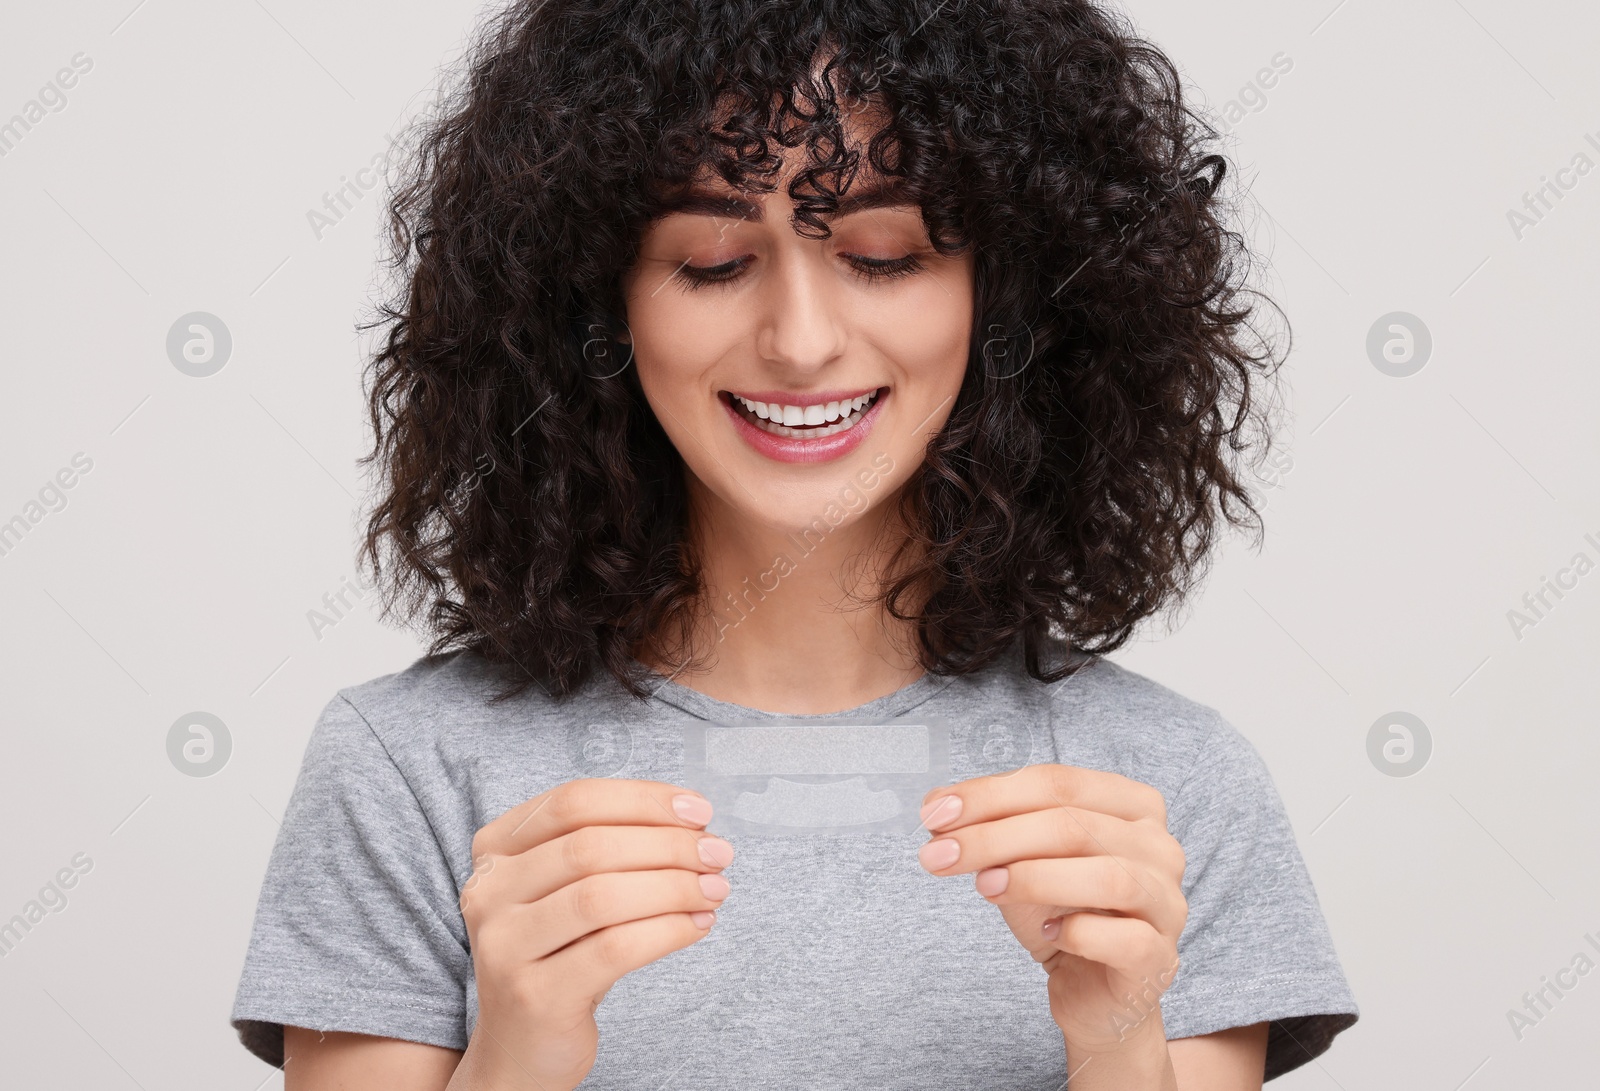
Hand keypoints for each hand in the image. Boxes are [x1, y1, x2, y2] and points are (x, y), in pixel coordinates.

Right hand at [449, 778, 732, 1090]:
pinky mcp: (536, 995)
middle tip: (718, 853)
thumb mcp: (567, 891)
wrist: (521, 1049)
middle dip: (668, 844)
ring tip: (716, 888)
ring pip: (602, 896)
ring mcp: (505, 947)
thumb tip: (692, 822)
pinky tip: (698, 924)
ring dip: (674, 886)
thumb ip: (610, 847)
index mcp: (495, 851)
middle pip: (590, 846)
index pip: (573, 801)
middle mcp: (488, 893)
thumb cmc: (559, 955)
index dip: (642, 800)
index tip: (698, 810)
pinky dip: (669, 930)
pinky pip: (616, 949)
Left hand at [917, 764, 1186, 1055]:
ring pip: (1107, 876)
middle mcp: (1160, 847)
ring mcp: (1167, 903)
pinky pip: (1125, 939)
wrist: (1090, 988)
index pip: (1058, 783)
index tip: (935, 811)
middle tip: (938, 853)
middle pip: (1074, 826)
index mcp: (1132, 805)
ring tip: (985, 887)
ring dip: (1034, 878)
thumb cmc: (1059, 910)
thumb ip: (990, 826)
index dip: (991, 794)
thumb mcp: (1020, 859)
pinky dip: (1078, 933)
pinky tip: (1045, 934)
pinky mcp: (1161, 959)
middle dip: (995, 836)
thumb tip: (937, 805)